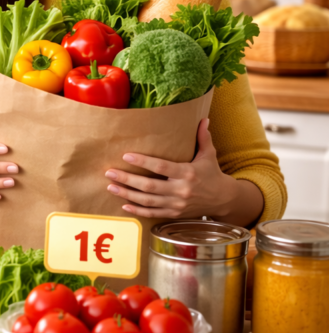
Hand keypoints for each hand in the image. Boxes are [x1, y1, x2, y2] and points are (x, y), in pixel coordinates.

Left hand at [105, 118, 236, 218]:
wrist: (224, 199)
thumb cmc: (212, 174)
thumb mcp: (209, 155)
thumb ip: (203, 137)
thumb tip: (203, 118)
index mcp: (188, 173)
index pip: (161, 167)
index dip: (143, 162)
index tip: (126, 156)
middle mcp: (181, 190)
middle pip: (149, 186)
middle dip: (128, 179)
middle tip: (110, 172)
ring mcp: (177, 204)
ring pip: (148, 201)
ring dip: (128, 194)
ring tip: (111, 186)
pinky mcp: (175, 214)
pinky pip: (153, 214)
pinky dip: (138, 211)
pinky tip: (124, 205)